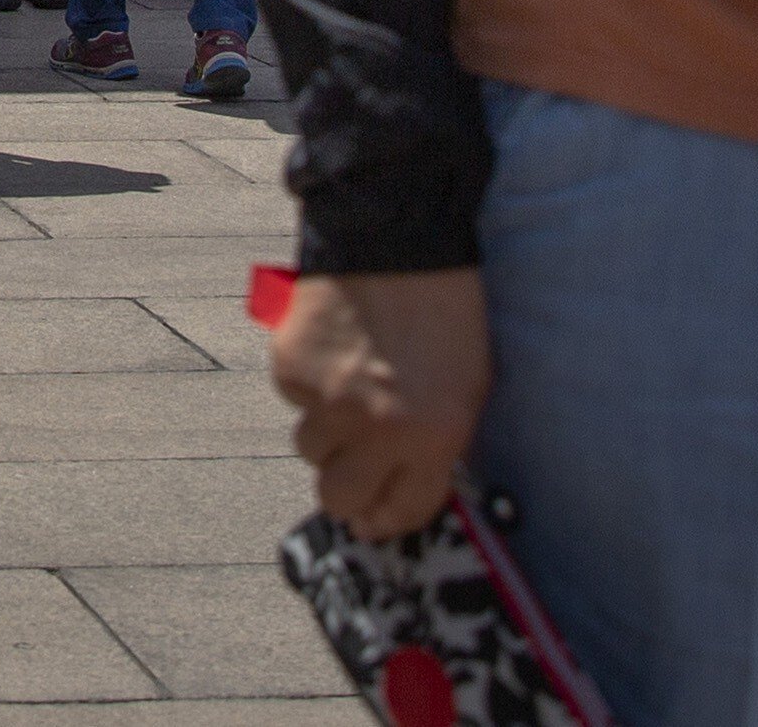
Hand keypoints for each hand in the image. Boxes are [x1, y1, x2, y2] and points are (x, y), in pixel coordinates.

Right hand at [270, 266, 491, 541]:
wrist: (396, 238)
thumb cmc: (443, 312)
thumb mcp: (465, 387)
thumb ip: (437, 443)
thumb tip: (402, 483)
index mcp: (434, 435)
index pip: (401, 510)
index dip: (386, 520)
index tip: (376, 518)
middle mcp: (378, 427)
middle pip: (339, 497)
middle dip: (346, 489)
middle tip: (352, 464)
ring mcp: (330, 399)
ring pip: (309, 449)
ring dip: (325, 430)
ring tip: (346, 387)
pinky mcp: (292, 368)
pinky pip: (292, 399)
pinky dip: (306, 382)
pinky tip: (330, 350)